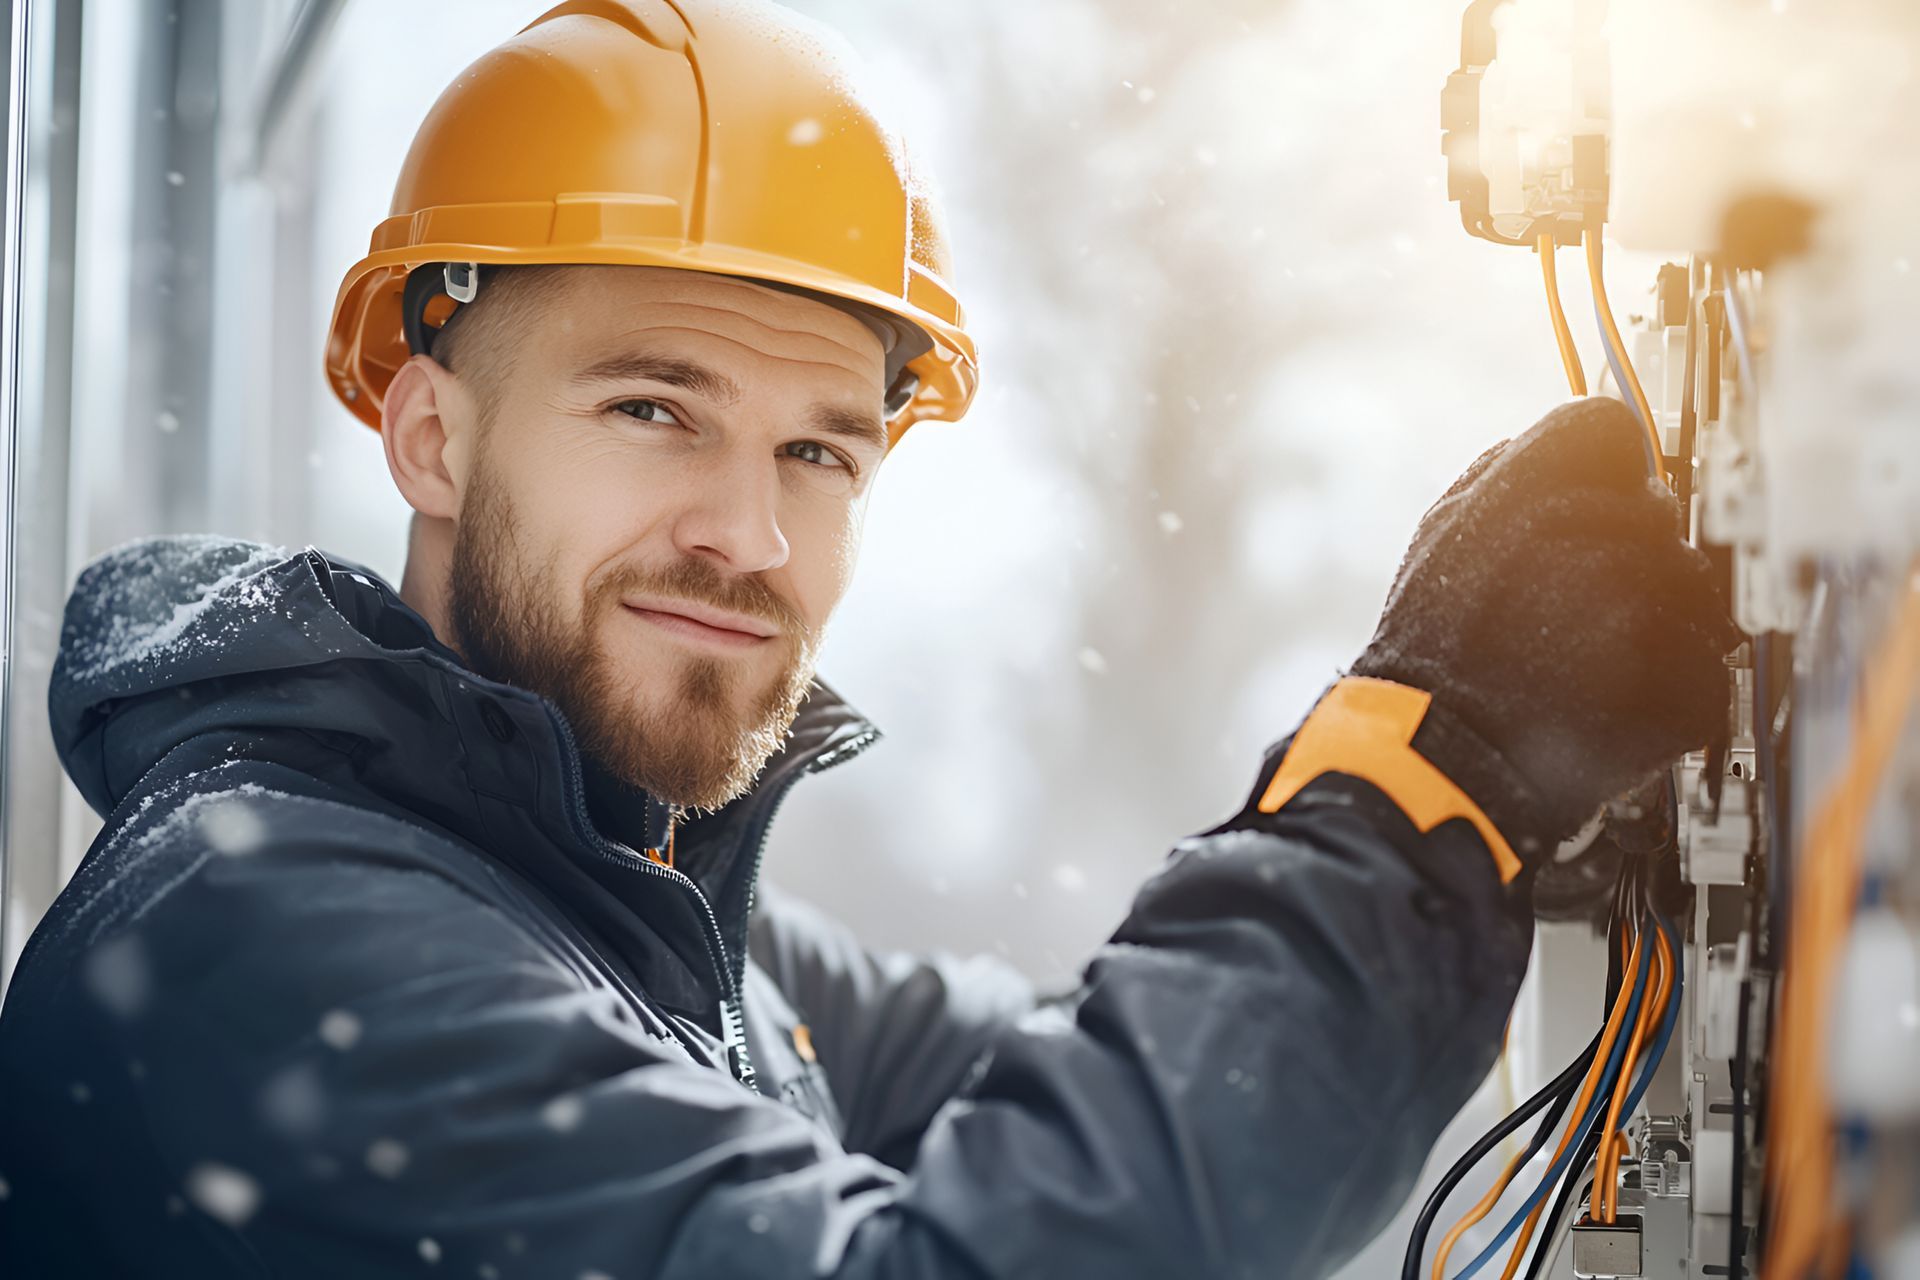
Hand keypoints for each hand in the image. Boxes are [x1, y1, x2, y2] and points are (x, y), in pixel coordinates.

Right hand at [1351, 397, 1741, 862]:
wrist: (1442, 762)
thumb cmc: (1433, 653)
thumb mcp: (1443, 534)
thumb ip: (1512, 475)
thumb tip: (1578, 447)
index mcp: (1534, 485)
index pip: (1610, 429)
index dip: (1602, 467)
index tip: (1592, 497)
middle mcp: (1607, 534)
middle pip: (1659, 512)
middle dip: (1629, 553)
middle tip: (1569, 605)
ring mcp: (1655, 612)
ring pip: (1693, 589)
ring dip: (1657, 619)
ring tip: (1586, 659)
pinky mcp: (1688, 685)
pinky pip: (1706, 667)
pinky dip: (1668, 689)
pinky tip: (1608, 702)